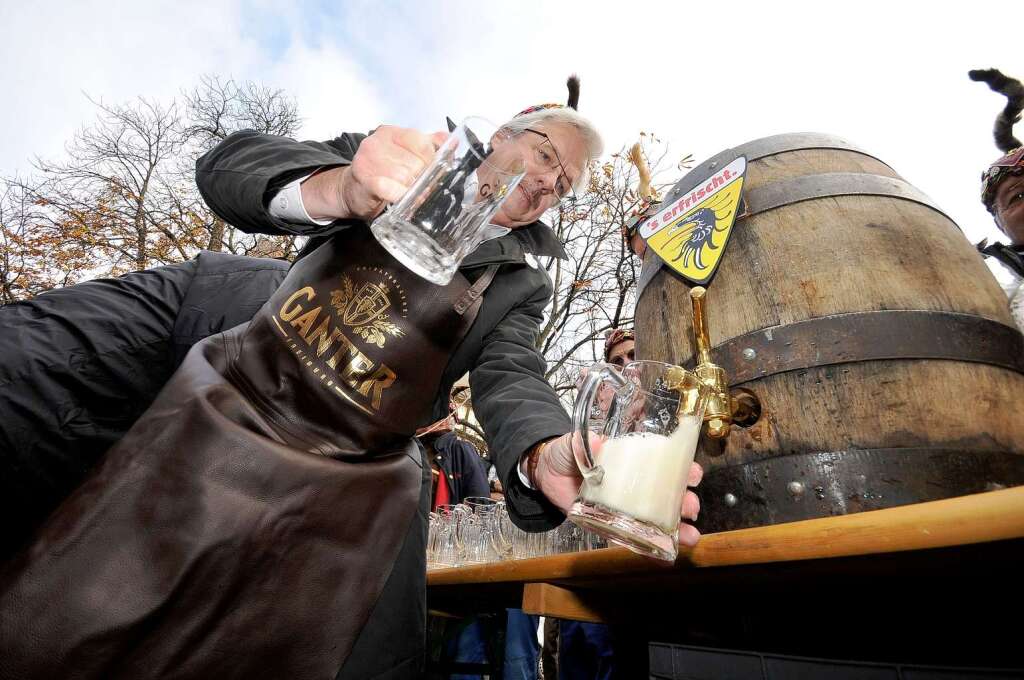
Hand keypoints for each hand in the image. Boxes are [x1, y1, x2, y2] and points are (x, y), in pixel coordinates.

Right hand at [301, 126, 448, 220]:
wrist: (351, 190)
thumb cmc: (381, 172)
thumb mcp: (404, 153)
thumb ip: (428, 145)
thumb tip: (453, 141)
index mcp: (390, 133)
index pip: (421, 142)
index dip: (432, 160)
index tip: (433, 172)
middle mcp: (377, 142)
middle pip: (416, 162)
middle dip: (423, 178)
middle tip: (423, 187)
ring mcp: (368, 160)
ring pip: (406, 176)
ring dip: (413, 190)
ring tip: (413, 195)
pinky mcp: (364, 180)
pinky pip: (390, 188)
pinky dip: (401, 196)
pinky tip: (403, 199)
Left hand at [524, 432, 704, 546]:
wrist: (546, 472)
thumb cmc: (567, 453)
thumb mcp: (576, 443)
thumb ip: (584, 443)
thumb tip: (597, 442)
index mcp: (633, 462)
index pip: (665, 465)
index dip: (683, 469)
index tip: (693, 473)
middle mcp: (634, 486)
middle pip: (667, 495)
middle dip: (685, 502)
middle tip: (691, 506)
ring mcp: (624, 507)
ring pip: (657, 519)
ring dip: (676, 528)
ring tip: (690, 536)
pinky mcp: (610, 524)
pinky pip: (631, 538)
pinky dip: (647, 548)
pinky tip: (663, 555)